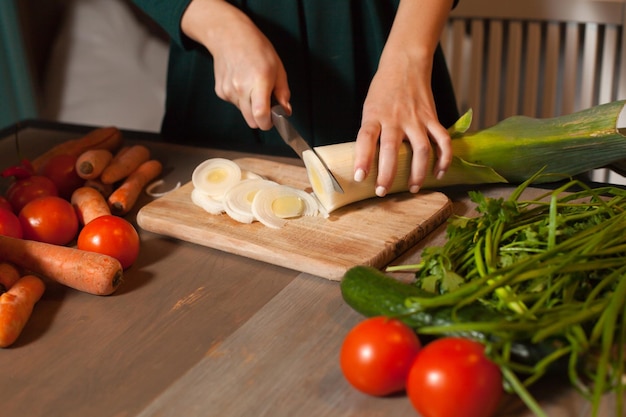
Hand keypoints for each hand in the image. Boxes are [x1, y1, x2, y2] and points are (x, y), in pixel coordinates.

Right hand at [181, 0, 290, 129]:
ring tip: (252, 85)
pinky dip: (240, 99)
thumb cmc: (256, 48)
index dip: (268, 123)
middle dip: (261, 118)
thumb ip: (283, 92)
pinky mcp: (220, 92)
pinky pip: (234, 104)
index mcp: (259, 82)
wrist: (229, 36)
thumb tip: (286, 111)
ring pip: (243, 112)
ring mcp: (229, 91)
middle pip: (251, 121)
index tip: (272, 121)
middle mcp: (241, 88)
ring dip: (250, 106)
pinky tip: (241, 82)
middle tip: (267, 104)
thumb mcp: (278, 67)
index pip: (261, 115)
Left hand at [352, 0, 453, 196]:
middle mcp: (395, 118)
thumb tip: (370, 162)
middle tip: (382, 192)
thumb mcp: (370, 108)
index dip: (362, 159)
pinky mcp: (432, 117)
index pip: (365, 139)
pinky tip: (439, 172)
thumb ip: (372, 132)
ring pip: (421, 149)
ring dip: (418, 172)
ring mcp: (416, 118)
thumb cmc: (383, 91)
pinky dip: (444, 158)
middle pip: (391, 149)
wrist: (405, 64)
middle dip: (387, 174)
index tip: (359, 177)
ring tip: (414, 188)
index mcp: (374, 115)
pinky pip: (442, 139)